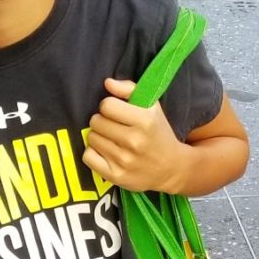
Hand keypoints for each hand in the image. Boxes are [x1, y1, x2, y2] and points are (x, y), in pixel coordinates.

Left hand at [85, 78, 189, 194]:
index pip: (107, 105)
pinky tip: (106, 153)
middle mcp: (134, 141)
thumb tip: (107, 83)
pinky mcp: (115, 176)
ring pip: (91, 138)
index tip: (117, 112)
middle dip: (103, 121)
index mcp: (145, 121)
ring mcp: (124, 160)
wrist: (171, 168)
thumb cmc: (158, 133)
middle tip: (114, 127)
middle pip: (96, 121)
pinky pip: (88, 156)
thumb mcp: (152, 107)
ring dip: (99, 137)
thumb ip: (129, 89)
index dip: (109, 106)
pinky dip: (93, 153)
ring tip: (113, 140)